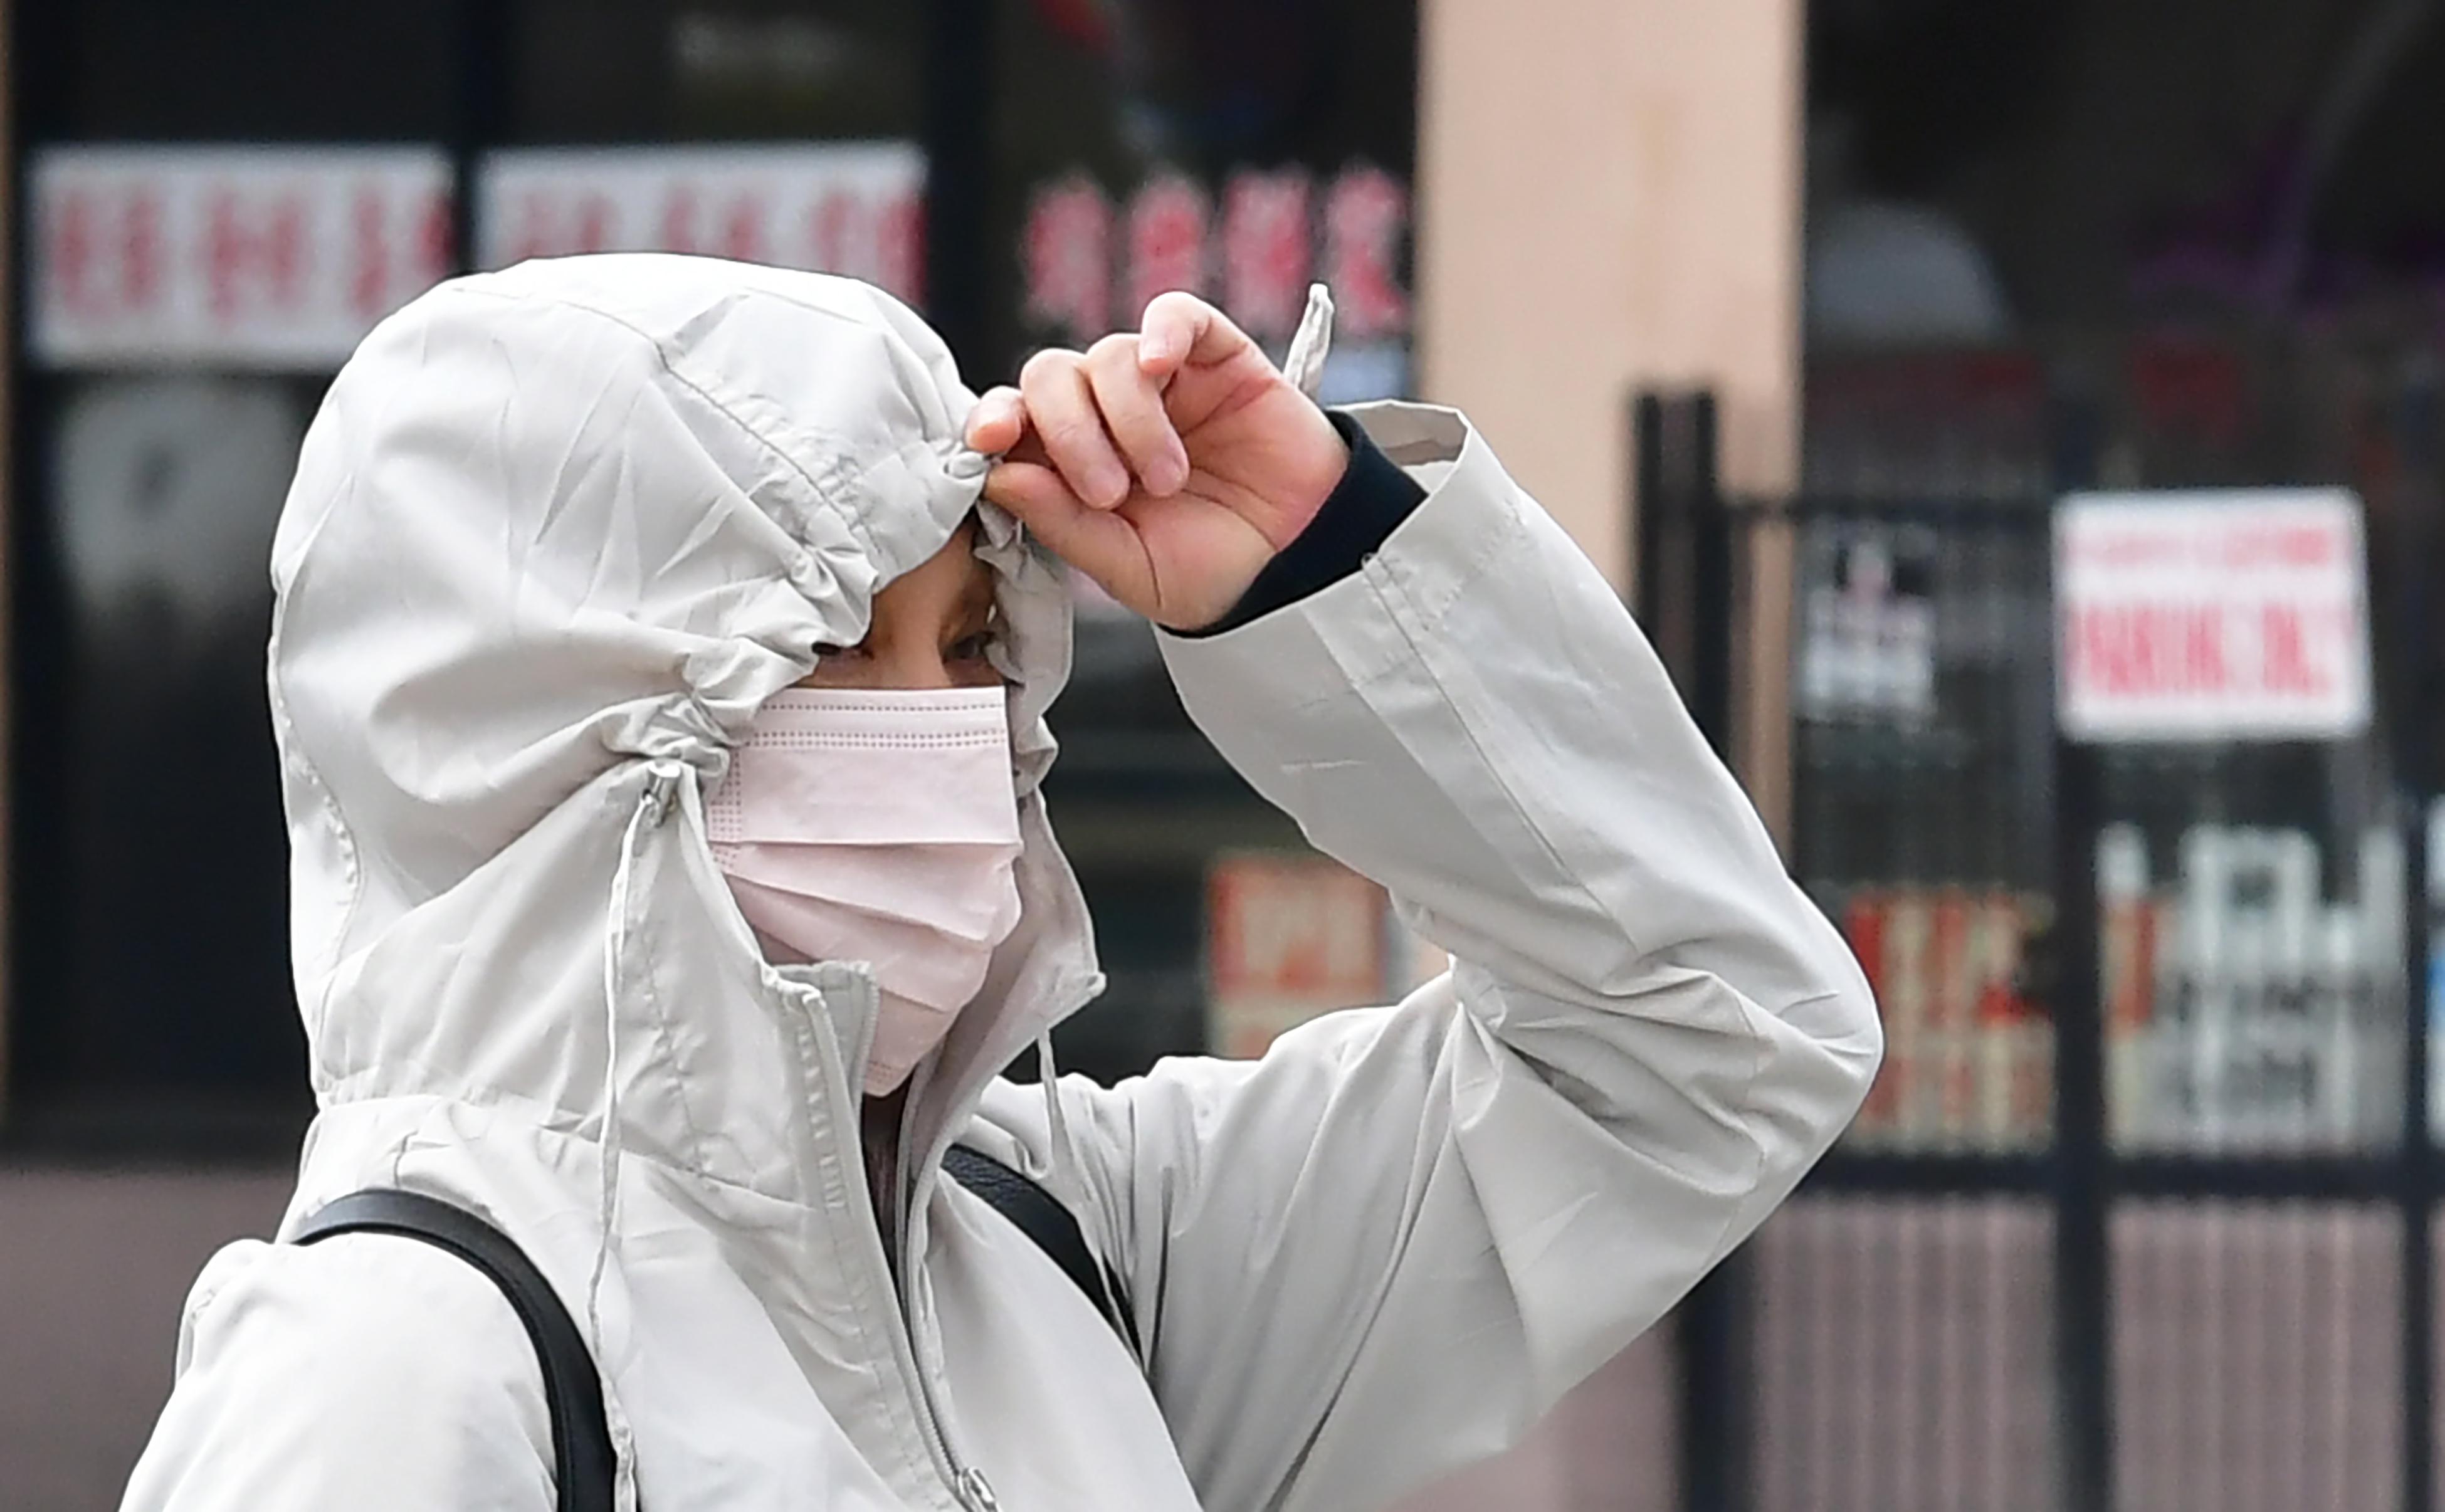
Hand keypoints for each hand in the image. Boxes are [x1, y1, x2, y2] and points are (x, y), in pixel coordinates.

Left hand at [964, 293, 1348, 630]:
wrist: (1300, 566)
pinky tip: (1164, 365)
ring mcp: (1162, 383)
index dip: (993, 419)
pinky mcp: (1216, 357)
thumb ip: (1061, 523)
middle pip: (1050, 377)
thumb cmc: (1212, 570)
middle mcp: (1107, 413)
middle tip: (1109, 493)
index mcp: (1072, 463)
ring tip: (1166, 479)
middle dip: (1068, 433)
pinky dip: (1162, 330)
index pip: (1013, 419)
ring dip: (1129, 419)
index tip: (988, 440)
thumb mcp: (1126, 566)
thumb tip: (998, 473)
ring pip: (1108, 357)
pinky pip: (1176, 315)